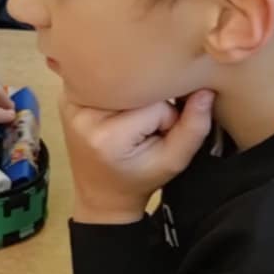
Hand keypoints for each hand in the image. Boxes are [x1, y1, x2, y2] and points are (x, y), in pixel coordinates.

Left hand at [61, 89, 214, 223]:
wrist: (101, 193)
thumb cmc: (138, 178)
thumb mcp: (173, 161)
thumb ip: (194, 127)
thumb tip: (206, 90)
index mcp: (106, 135)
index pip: (156, 105)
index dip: (166, 119)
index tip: (156, 137)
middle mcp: (81, 113)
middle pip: (138, 87)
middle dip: (150, 105)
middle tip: (143, 130)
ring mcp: (69, 101)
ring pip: (124, 81)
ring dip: (136, 97)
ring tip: (130, 123)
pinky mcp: (68, 95)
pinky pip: (107, 81)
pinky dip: (119, 93)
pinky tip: (118, 111)